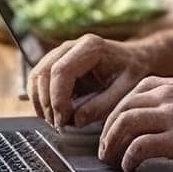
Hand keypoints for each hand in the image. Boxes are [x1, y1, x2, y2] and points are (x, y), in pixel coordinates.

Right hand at [29, 33, 154, 129]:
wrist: (135, 60)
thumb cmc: (132, 74)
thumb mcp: (125, 92)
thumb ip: (101, 106)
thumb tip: (74, 120)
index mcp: (91, 47)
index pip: (61, 71)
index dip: (58, 99)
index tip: (64, 121)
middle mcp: (72, 45)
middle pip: (44, 72)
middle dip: (47, 103)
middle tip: (59, 125)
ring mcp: (61, 52)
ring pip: (37, 75)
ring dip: (41, 101)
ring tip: (56, 121)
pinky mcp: (56, 62)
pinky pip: (39, 79)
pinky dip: (41, 98)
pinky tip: (53, 113)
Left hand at [98, 77, 172, 171]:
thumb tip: (160, 119)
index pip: (132, 94)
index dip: (117, 113)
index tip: (114, 129)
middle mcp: (170, 95)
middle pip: (122, 109)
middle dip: (109, 131)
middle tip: (106, 150)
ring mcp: (172, 116)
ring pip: (125, 125)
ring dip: (112, 145)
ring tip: (112, 160)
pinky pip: (139, 147)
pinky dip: (129, 158)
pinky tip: (130, 167)